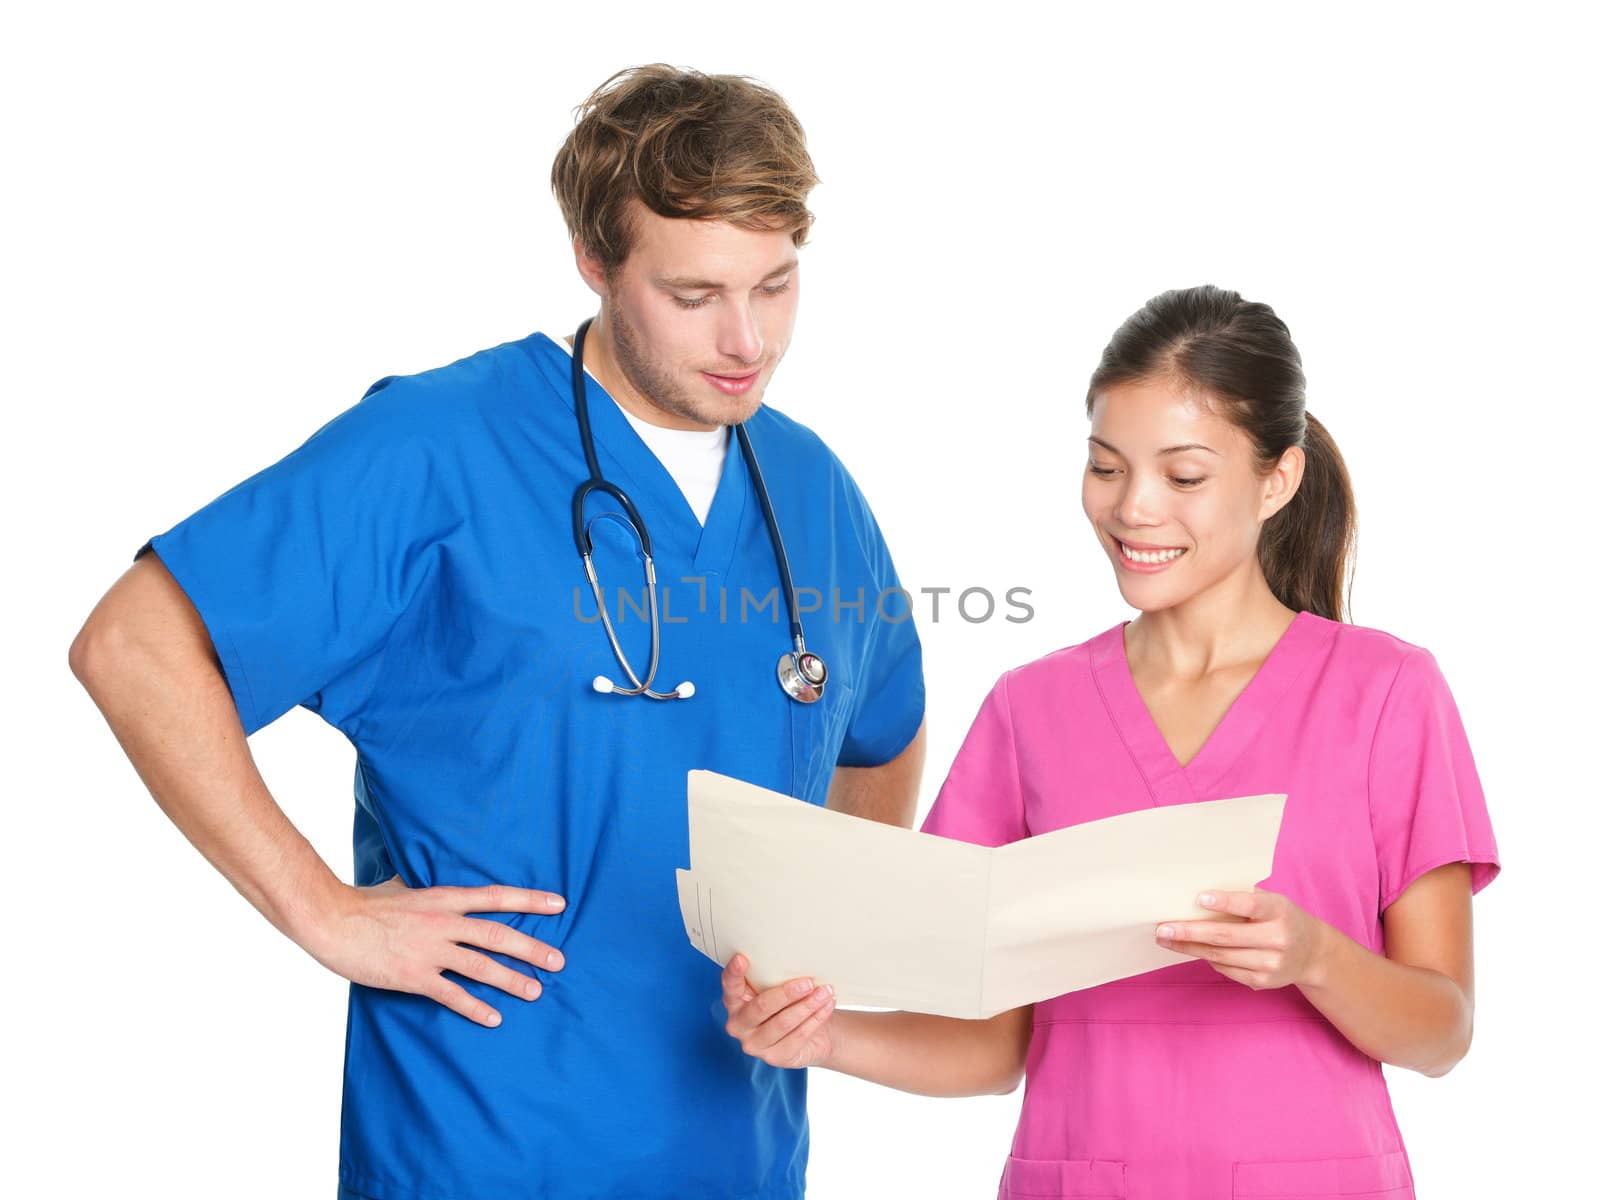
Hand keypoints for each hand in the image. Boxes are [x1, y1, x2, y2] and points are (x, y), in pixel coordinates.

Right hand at [307, 874, 566, 1026]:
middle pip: (498, 935)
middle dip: (532, 948)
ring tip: (536, 991)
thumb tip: (416, 877)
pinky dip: (475, 1008)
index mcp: (443, 898)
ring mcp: (429, 950)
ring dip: (512, 980)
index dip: (530, 899)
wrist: (332, 921)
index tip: (559, 904)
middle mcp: (443, 922)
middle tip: (559, 960)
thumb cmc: (363, 903)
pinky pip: (451, 995)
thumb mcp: (398, 886)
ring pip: (481, 966)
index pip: (496, 897)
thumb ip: (418, 887)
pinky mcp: (413, 976)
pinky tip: (494, 1018)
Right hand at [721, 953, 837, 1068]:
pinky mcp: (775, 1058)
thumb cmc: (790, 1004)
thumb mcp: (778, 988)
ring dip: (807, 1005)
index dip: (734, 973)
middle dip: (787, 993)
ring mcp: (755, 1045)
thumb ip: (773, 977)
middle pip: (762, 1006)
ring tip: (824, 992)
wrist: (812, 1035)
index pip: (730, 985)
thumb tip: (793, 959)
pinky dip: (816, 1019)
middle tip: (808, 982)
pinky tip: (826, 1006)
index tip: (741, 958)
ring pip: (783, 1022)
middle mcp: (738, 1025)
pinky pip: (798, 1036)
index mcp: (734, 1002)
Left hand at [1155, 888, 1328, 990]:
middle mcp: (1278, 938)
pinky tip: (1191, 949)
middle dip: (1190, 932)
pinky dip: (1207, 958)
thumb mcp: (1272, 902)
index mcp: (1279, 911)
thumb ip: (1242, 897)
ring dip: (1189, 948)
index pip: (1251, 905)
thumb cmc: (1281, 918)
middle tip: (1163, 928)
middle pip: (1226, 936)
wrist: (1313, 953)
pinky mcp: (1263, 981)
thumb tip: (1196, 895)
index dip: (1225, 902)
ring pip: (1221, 956)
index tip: (1199, 898)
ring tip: (1166, 939)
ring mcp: (1271, 963)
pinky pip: (1226, 970)